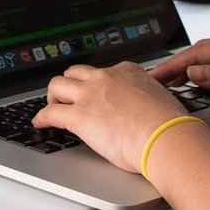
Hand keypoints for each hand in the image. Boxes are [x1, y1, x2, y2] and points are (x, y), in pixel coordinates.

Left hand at [33, 63, 186, 174]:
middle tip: (67, 96)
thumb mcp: (160, 100)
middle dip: (69, 84)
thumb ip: (147, 99)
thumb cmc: (169, 126)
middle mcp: (106, 77)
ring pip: (57, 85)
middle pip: (76, 72)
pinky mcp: (79, 116)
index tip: (94, 92)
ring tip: (52, 106)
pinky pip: (51, 112)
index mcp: (127, 71)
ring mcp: (90, 94)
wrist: (166, 137)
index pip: (103, 71)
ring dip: (52, 96)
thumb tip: (146, 109)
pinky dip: (42, 117)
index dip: (95, 83)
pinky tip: (40, 123)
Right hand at [148, 31, 209, 100]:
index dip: (176, 64)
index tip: (156, 76)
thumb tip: (197, 73)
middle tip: (156, 80)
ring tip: (172, 82)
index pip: (201, 53)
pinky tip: (204, 83)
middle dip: (178, 65)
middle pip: (205, 53)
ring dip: (191, 70)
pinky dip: (208, 75)